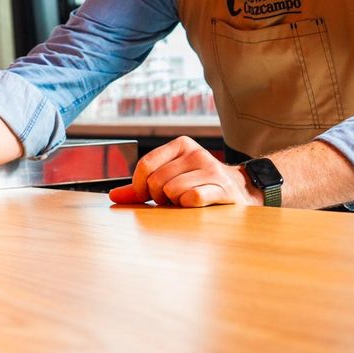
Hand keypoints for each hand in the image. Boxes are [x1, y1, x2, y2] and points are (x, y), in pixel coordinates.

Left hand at [108, 136, 260, 207]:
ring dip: (175, 203)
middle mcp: (196, 153)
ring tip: (185, 202)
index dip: (139, 186)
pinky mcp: (223, 189)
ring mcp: (211, 170)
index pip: (145, 165)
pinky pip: (192, 198)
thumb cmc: (198, 186)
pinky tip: (197, 206)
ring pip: (173, 190)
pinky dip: (189, 206)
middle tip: (170, 200)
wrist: (240, 192)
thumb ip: (140, 188)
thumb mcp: (170, 179)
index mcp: (181, 145)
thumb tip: (113, 195)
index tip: (146, 196)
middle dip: (158, 197)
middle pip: (157, 181)